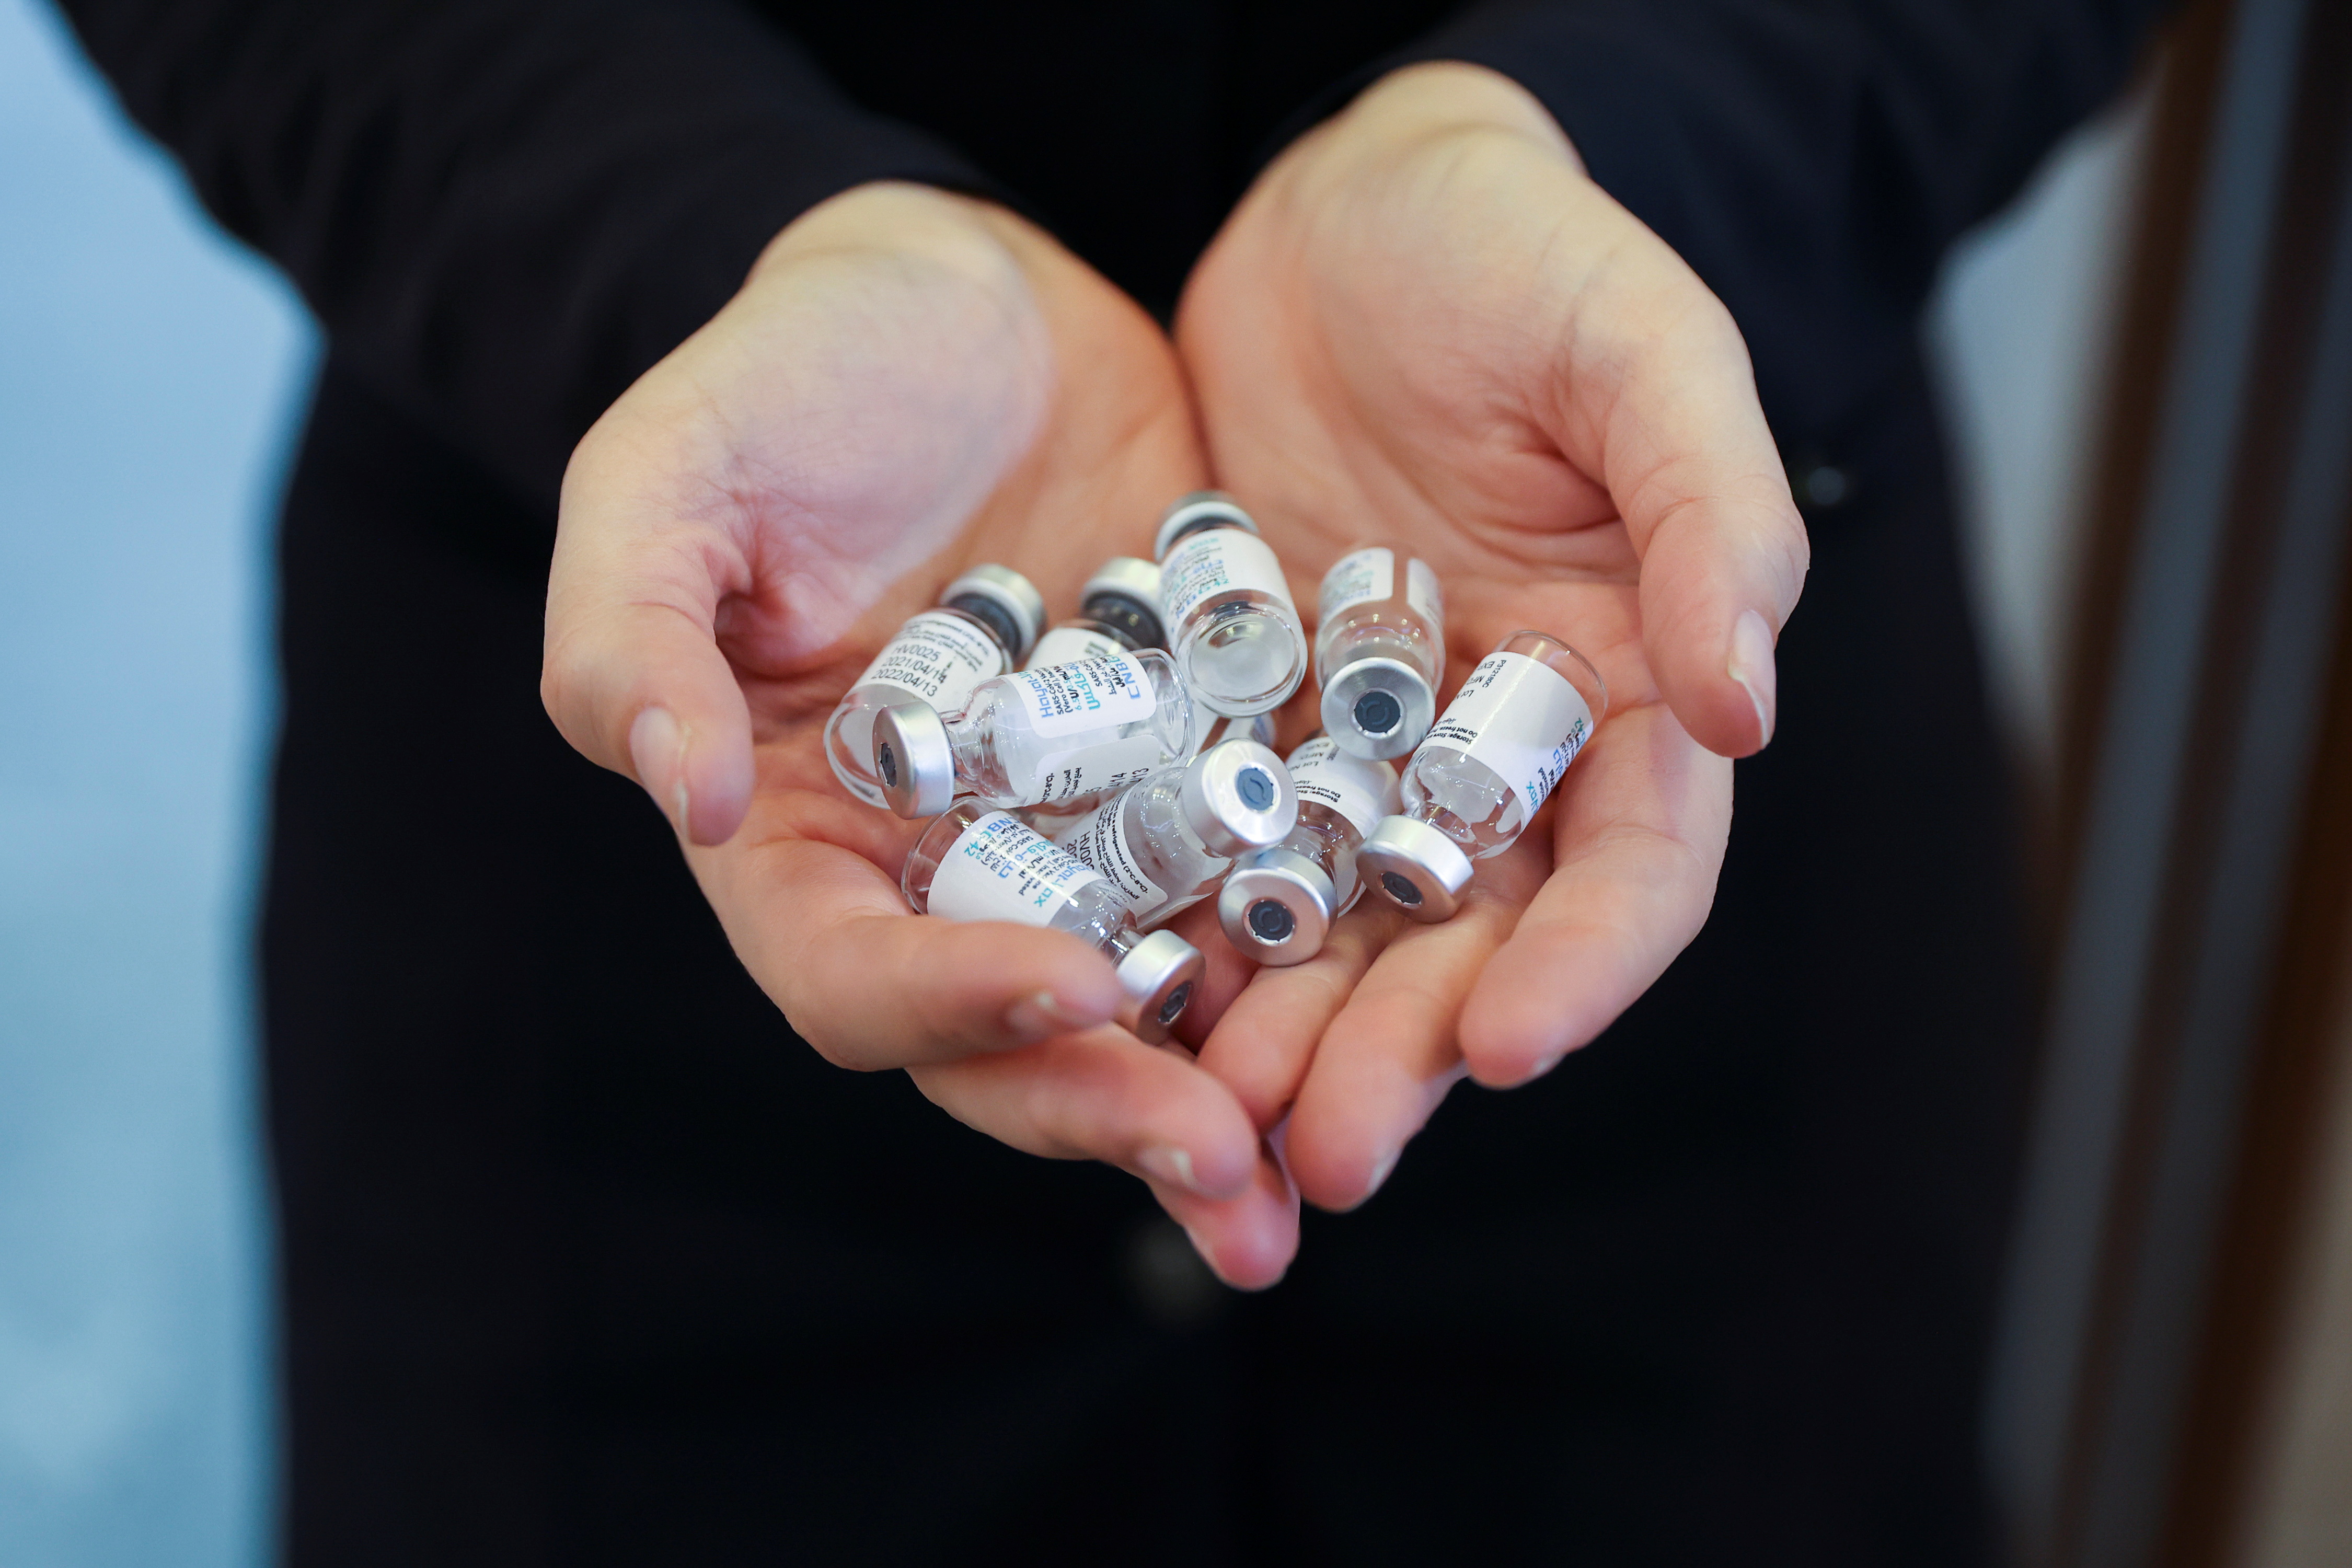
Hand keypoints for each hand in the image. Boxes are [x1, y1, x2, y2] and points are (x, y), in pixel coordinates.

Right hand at [542, 182, 1295, 1283]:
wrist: (966, 299)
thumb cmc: (789, 378)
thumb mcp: (670, 474)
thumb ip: (631, 632)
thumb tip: (670, 796)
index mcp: (799, 838)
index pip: (852, 980)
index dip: (948, 1006)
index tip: (1066, 987)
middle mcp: (946, 873)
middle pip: (1017, 1039)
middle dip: (1114, 1108)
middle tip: (1228, 1169)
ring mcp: (1083, 835)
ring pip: (1157, 997)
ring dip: (1239, 1088)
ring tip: (1331, 1154)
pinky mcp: (1201, 775)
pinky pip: (1264, 880)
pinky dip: (1328, 945)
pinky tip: (1420, 985)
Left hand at [1175, 64, 1807, 1208]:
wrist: (1355, 205)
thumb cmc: (1523, 254)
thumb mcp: (1642, 351)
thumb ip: (1711, 518)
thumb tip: (1748, 704)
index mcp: (1627, 687)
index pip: (1631, 869)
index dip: (1584, 968)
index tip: (1509, 1046)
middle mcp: (1499, 747)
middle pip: (1472, 938)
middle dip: (1407, 1053)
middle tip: (1330, 1156)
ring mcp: (1364, 744)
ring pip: (1337, 927)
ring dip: (1287, 1036)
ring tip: (1219, 1126)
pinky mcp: (1243, 714)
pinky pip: (1214, 843)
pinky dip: (1183, 929)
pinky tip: (1123, 999)